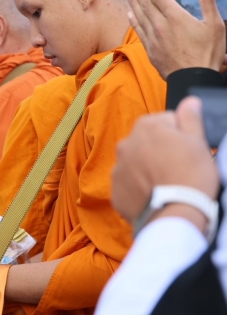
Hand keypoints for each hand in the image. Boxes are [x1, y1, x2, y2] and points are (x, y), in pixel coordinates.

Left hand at [112, 97, 218, 225]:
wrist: (173, 213)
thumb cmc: (190, 175)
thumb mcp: (198, 142)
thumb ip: (190, 118)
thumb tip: (189, 101)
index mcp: (146, 126)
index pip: (167, 121)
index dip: (181, 135)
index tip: (188, 149)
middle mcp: (125, 144)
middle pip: (148, 142)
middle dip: (161, 150)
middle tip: (178, 167)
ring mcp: (117, 168)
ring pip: (137, 162)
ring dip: (148, 168)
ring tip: (166, 182)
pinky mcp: (115, 190)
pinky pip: (129, 184)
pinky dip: (139, 187)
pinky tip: (154, 194)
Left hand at [127, 0, 225, 78]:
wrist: (192, 78)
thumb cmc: (208, 52)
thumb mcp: (215, 24)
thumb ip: (207, 0)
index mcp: (176, 17)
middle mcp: (161, 26)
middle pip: (146, 5)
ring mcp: (153, 39)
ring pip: (140, 17)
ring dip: (134, 4)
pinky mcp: (150, 50)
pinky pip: (139, 32)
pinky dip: (133, 21)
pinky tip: (130, 15)